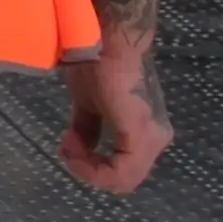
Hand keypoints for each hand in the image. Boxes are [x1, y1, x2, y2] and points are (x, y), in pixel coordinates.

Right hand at [57, 41, 171, 195]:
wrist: (104, 41)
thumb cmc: (98, 63)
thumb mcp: (88, 104)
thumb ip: (89, 128)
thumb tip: (80, 146)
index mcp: (148, 132)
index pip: (124, 170)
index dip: (91, 167)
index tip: (66, 143)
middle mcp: (157, 138)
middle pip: (123, 179)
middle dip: (88, 169)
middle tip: (66, 147)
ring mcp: (152, 138)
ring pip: (122, 180)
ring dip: (88, 168)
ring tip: (68, 143)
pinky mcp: (140, 135)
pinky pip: (119, 172)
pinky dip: (91, 167)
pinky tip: (72, 145)